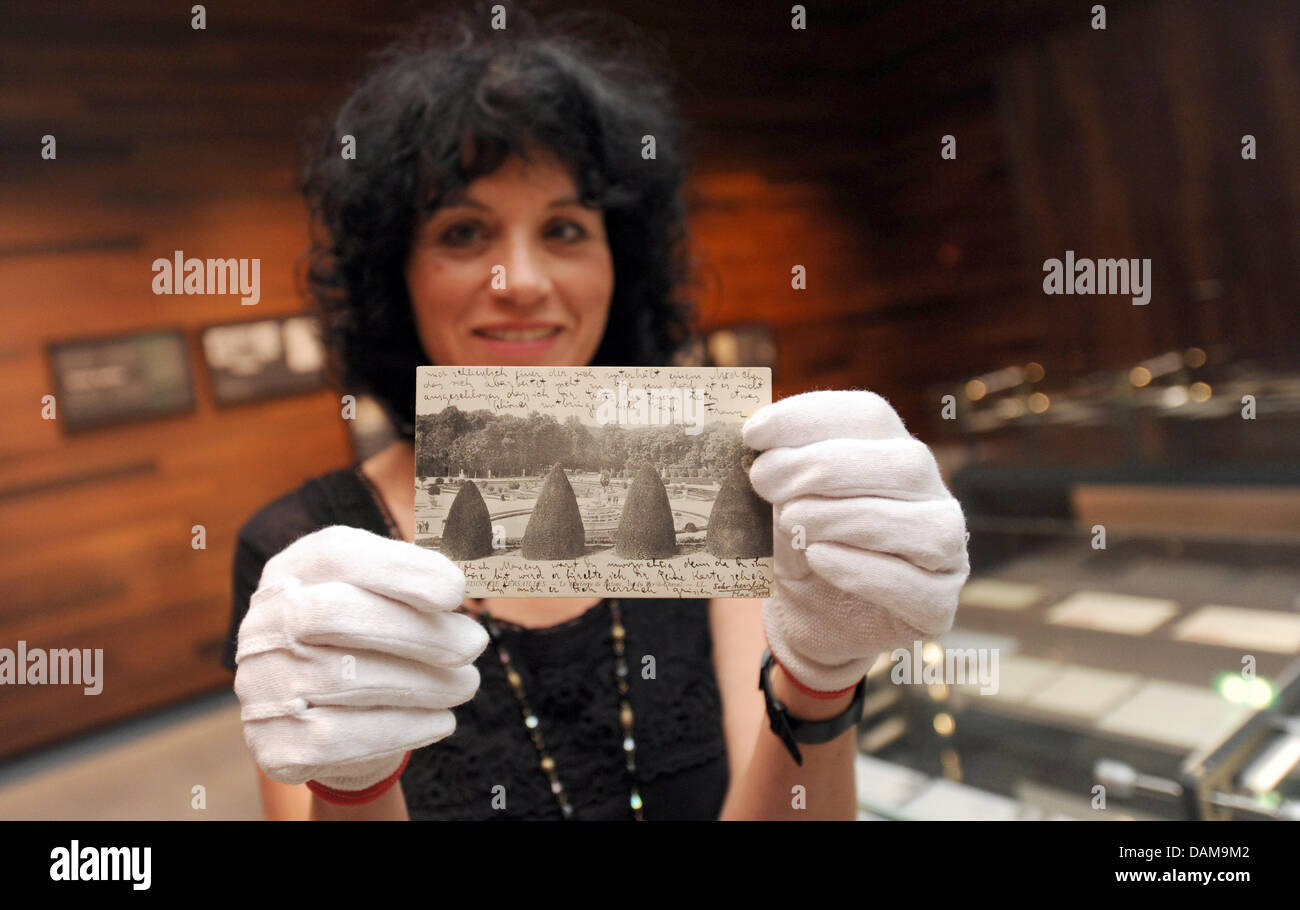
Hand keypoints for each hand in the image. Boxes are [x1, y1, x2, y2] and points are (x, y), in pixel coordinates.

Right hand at [234, 525, 486, 791]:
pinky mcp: (273, 743)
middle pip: (333, 614)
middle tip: (473, 644)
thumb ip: (423, 575)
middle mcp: (265, 624)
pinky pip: (340, 739)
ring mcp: (261, 684)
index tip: (457, 590)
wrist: (330, 718)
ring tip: (466, 684)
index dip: (399, 569)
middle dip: (414, 630)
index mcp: (294, 571)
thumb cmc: (372, 639)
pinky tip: (441, 721)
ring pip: (343, 680)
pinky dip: (402, 729)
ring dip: (422, 683)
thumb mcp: (389, 595)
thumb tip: (474, 570)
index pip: (335, 555)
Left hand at [743, 390, 968, 692]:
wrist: (812, 624)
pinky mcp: (937, 605)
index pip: (871, 416)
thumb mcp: (782, 507)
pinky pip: (913, 584)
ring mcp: (946, 553)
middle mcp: (931, 497)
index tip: (753, 433)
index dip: (811, 417)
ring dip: (843, 516)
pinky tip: (818, 558)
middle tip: (764, 479)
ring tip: (790, 521)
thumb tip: (760, 447)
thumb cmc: (802, 553)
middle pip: (904, 462)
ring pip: (921, 522)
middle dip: (824, 466)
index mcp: (895, 456)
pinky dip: (861, 569)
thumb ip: (783, 475)